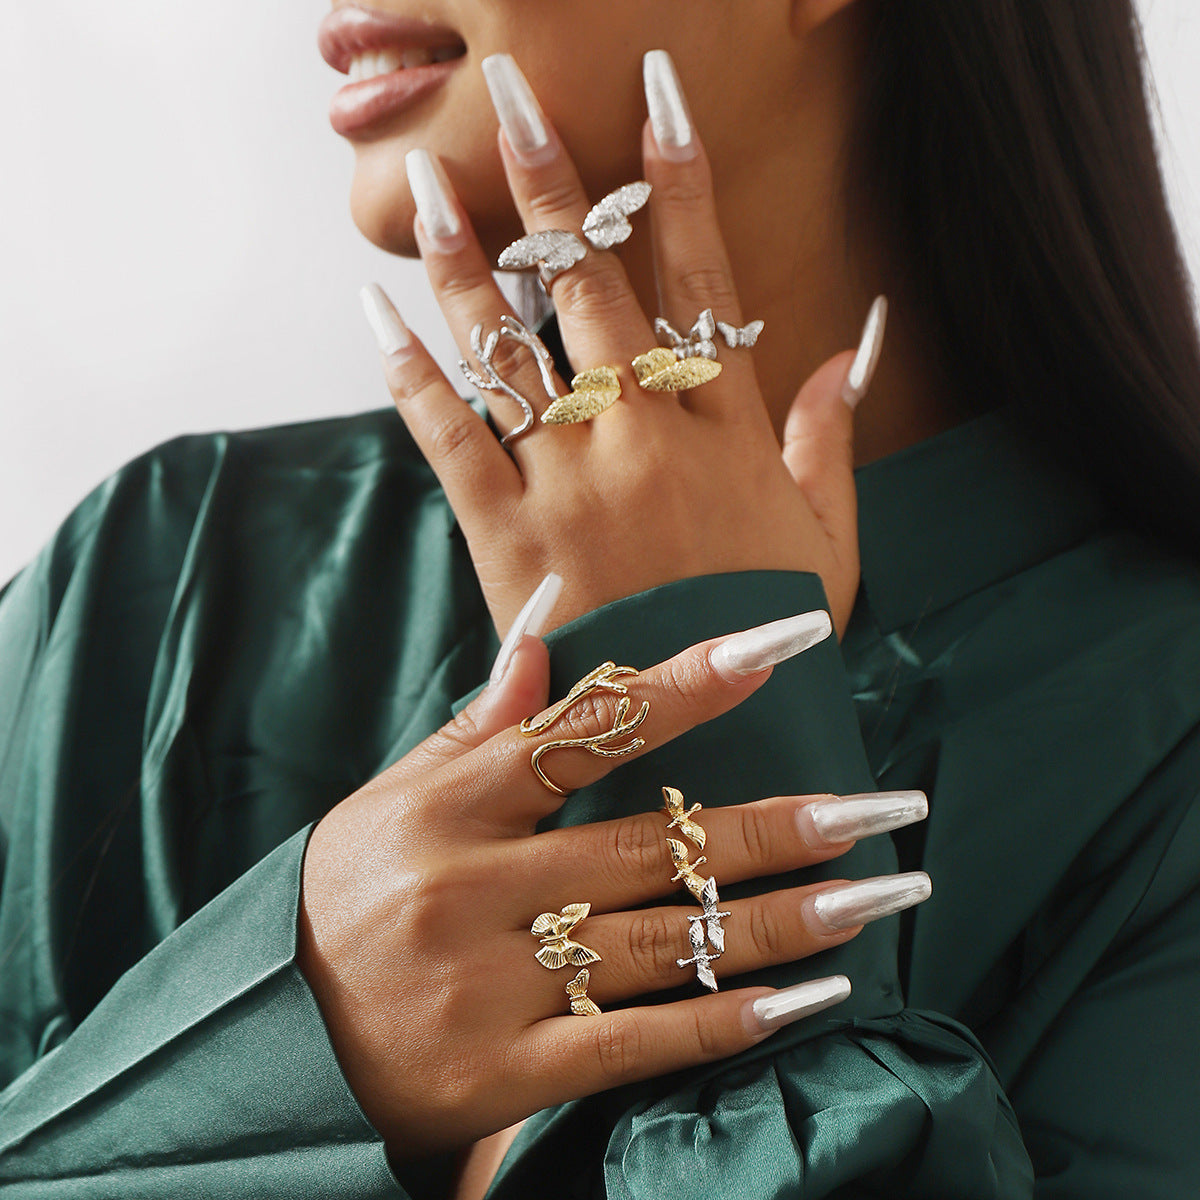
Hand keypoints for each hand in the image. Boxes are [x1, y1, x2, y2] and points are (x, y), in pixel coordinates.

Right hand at [297, 612, 927, 1157]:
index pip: (588, 726)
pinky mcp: (502, 1072)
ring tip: (882, 894)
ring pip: (665, 941)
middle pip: (655, 843)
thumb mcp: (390, 799)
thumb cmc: (344, 898)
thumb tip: (544, 622)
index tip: (785, 647)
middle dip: (782, 824)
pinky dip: (724, 1022)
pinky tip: (809, 997)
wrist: (267, 1042)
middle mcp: (473, 885)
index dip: (691, 684)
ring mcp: (491, 982)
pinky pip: (632, 1043)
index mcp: (449, 803)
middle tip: (888, 806)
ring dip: (785, 918)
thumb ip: (478, 722)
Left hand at [362, 53, 880, 636]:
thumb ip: (835, 440)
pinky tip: (376, 309)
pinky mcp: (508, 535)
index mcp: (731, 431)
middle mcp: (648, 437)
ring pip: (511, 344)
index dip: (680, 178)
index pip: (705, 276)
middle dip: (551, 182)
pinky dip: (410, 372)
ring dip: (466, 256)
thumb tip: (855, 343)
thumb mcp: (830, 542)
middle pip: (591, 285)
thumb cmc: (766, 639)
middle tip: (513, 97)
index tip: (655, 94)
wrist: (700, 741)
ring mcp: (573, 484)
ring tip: (425, 182)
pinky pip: (451, 435)